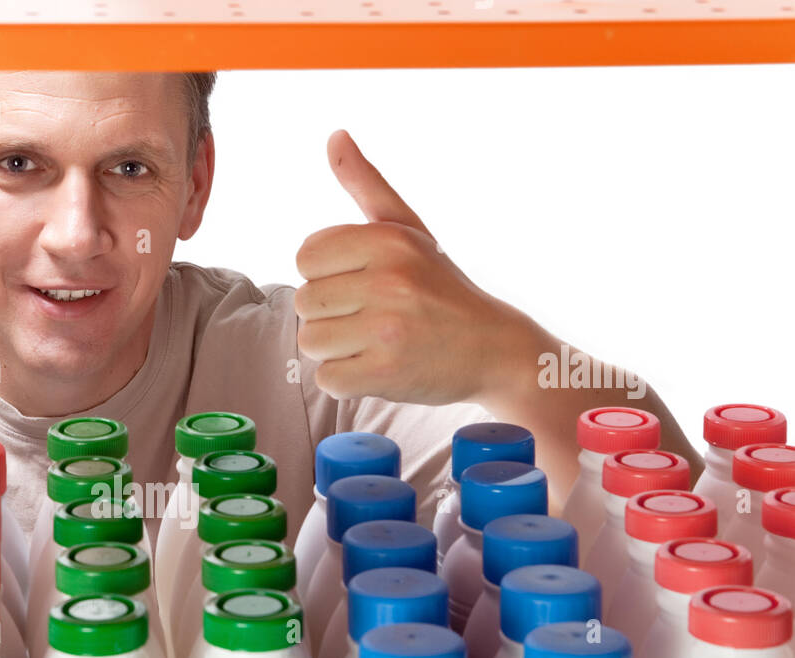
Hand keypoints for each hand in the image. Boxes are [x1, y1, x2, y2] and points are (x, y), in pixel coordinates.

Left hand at [295, 129, 535, 406]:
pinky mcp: (387, 372)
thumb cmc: (442, 288)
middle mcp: (390, 280)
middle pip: (304, 301)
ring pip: (311, 341)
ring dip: (335, 349)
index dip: (326, 275)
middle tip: (371, 318)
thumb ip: (367, 185)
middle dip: (330, 314)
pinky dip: (346, 380)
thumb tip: (334, 136)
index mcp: (388, 240)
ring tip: (374, 342)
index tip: (360, 284)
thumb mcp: (409, 231)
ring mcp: (388, 328)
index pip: (306, 256)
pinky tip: (378, 367)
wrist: (493, 349)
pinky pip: (328, 379)